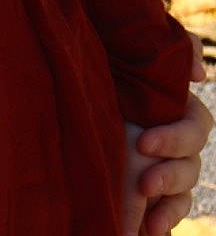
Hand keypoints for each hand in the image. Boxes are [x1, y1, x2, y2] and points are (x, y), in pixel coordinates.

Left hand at [122, 54, 210, 235]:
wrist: (73, 96)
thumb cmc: (106, 70)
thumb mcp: (129, 55)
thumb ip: (169, 54)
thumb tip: (199, 73)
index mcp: (179, 108)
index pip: (195, 127)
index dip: (174, 138)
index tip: (142, 142)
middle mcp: (177, 140)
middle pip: (190, 165)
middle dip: (169, 175)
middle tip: (143, 182)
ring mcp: (166, 166)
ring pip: (182, 190)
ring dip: (168, 204)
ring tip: (149, 218)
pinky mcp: (152, 189)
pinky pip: (168, 209)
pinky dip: (162, 220)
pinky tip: (149, 230)